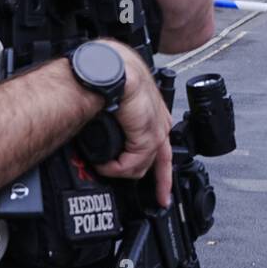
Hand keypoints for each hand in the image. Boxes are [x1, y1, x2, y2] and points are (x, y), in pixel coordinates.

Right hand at [89, 40, 172, 207]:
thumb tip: (106, 130)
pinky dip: (114, 168)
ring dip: (120, 170)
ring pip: (141, 166)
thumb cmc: (110, 76)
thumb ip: (118, 119)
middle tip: (160, 200)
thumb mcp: (117, 101)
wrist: (109, 68)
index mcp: (154, 113)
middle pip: (162, 163)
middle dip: (160, 184)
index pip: (163, 146)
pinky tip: (104, 164)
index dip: (162, 168)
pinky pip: (131, 164)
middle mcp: (159, 123)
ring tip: (103, 165)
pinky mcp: (146, 137)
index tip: (163, 187)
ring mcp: (155, 131)